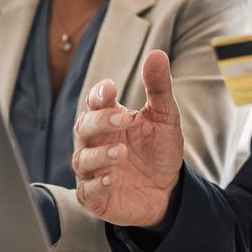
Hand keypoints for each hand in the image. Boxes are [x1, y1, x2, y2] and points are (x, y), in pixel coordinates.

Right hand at [71, 50, 184, 227]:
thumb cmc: (159, 150)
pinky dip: (95, 185)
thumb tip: (157, 54)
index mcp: (108, 119)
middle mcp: (95, 143)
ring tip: (121, 152)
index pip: (95, 103)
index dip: (98, 95)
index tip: (110, 90)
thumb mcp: (165, 117)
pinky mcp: (95, 197)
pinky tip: (110, 180)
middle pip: (83, 127)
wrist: (169, 191)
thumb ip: (159, 88)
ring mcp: (92, 170)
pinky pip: (86, 190)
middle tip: (122, 119)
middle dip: (100, 122)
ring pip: (82, 159)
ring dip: (99, 154)